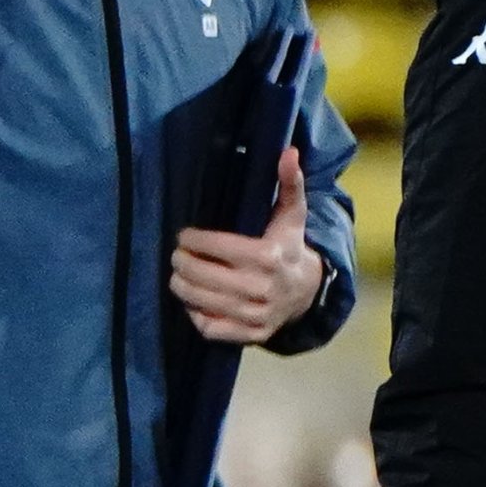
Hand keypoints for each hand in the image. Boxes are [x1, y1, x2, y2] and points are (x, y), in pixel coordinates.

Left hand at [169, 146, 322, 344]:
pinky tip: (193, 301)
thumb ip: (289, 184)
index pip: (216, 247)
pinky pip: (209, 328)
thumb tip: (288, 152)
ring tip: (178, 275)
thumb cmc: (290, 247)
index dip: (193, 240)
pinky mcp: (250, 334)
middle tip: (177, 256)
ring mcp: (256, 314)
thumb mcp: (291, 215)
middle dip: (182, 263)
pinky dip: (195, 315)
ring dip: (182, 286)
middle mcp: (261, 288)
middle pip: (201, 275)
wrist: (308, 293)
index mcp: (268, 256)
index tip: (185, 236)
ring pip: (201, 301)